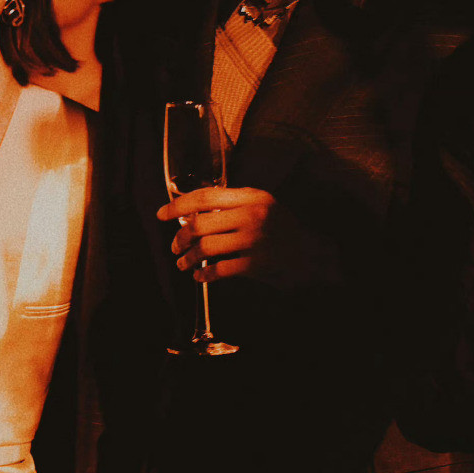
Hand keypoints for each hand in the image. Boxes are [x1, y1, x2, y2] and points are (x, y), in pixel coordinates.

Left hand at [158, 185, 276, 282]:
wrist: (311, 252)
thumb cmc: (280, 226)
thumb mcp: (260, 203)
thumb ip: (231, 204)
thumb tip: (192, 211)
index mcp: (250, 196)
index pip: (204, 197)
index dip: (178, 205)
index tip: (162, 214)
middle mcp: (251, 215)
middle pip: (200, 224)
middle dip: (180, 237)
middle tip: (175, 246)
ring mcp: (254, 240)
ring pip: (206, 248)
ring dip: (188, 258)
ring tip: (183, 263)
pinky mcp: (257, 264)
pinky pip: (220, 270)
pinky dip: (205, 274)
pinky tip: (199, 276)